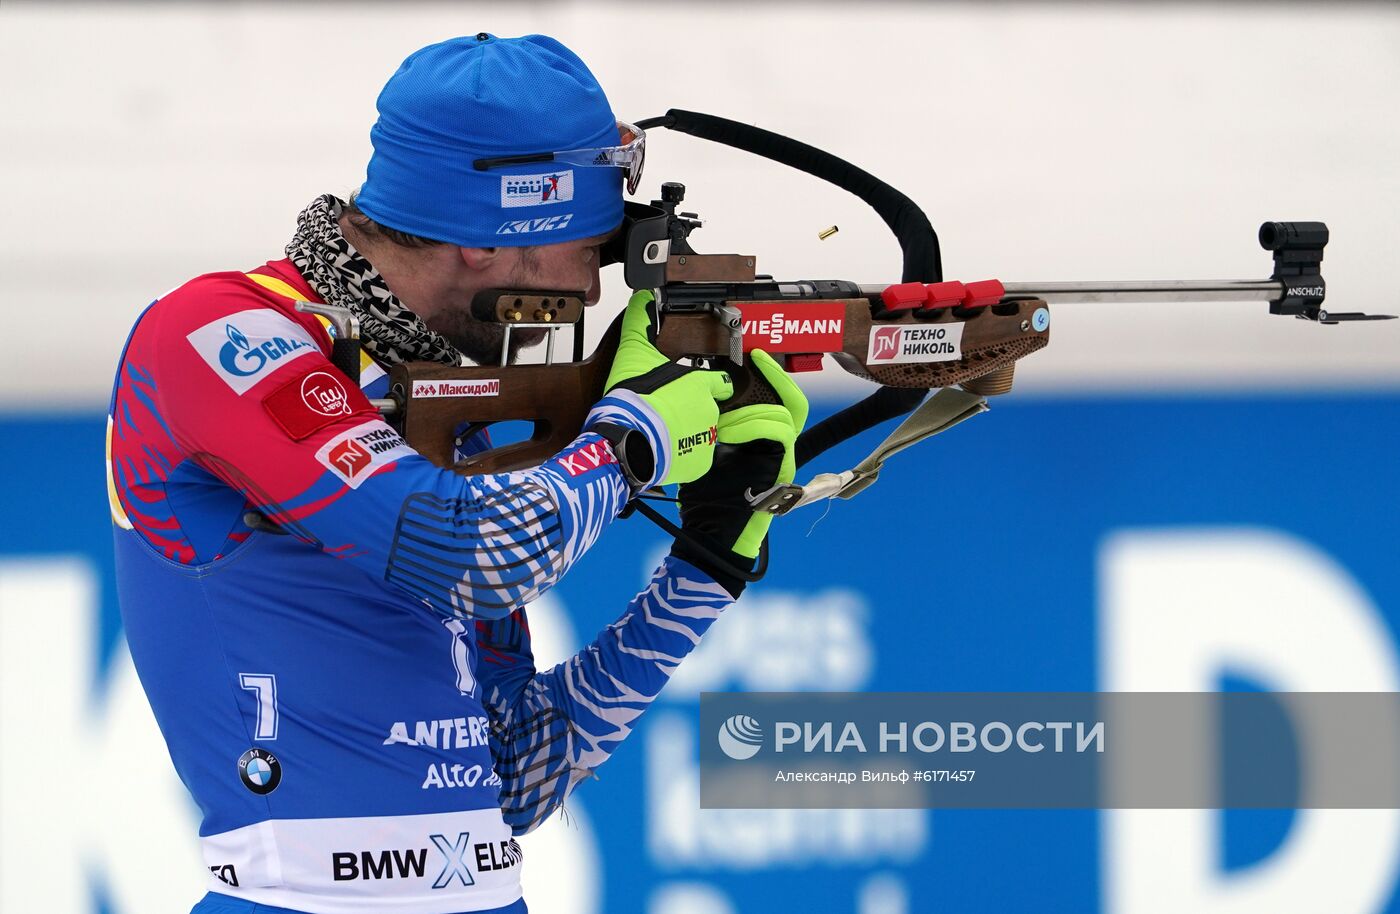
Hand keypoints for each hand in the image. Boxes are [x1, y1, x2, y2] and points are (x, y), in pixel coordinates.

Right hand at [585, 290, 732, 487]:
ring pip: (702, 434)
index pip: (721, 382)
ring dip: (687, 433)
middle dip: (691, 410)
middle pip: (708, 409)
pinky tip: (664, 449)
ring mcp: (707, 438)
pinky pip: (695, 458)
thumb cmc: (633, 399)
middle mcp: (710, 410)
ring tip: (661, 431)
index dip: (711, 383)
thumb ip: (641, 323)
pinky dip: (683, 455)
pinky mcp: (699, 463)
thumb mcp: (634, 352)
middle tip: (667, 411)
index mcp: (701, 384)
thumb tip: (643, 297)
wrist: (627, 439)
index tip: (701, 386)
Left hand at [672, 349, 808, 594]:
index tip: (754, 355)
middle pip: (793, 402)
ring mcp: (781, 460)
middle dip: (777, 377)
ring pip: (784, 416)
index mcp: (758, 440)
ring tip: (721, 421)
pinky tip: (727, 432)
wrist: (709, 534)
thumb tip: (698, 393)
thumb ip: (709, 425)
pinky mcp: (781, 471)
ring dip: (750, 412)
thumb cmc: (702, 496)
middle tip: (758, 358)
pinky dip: (752, 426)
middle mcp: (775, 447)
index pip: (777, 399)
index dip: (771, 375)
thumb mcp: (703, 450)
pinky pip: (779, 434)